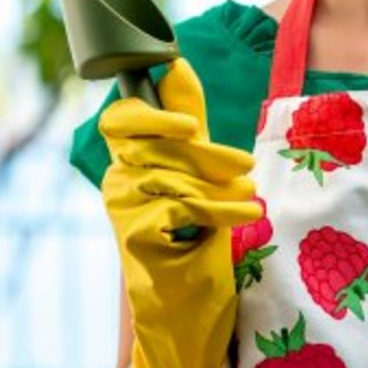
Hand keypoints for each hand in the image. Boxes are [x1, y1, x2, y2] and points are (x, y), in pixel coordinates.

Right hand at [100, 59, 261, 367]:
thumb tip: (175, 63)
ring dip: (220, 187)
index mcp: (130, 157)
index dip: (149, 111)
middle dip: (208, 154)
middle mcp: (118, 180)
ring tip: (249, 193)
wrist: (185, 304)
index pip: (121, 119)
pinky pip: (182, 208)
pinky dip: (221, 210)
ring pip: (175, 177)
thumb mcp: (197, 170)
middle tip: (245, 164)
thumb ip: (188, 122)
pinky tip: (247, 213)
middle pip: (158, 146)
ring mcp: (123, 209)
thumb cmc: (195, 231)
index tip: (189, 121)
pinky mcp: (136, 237)